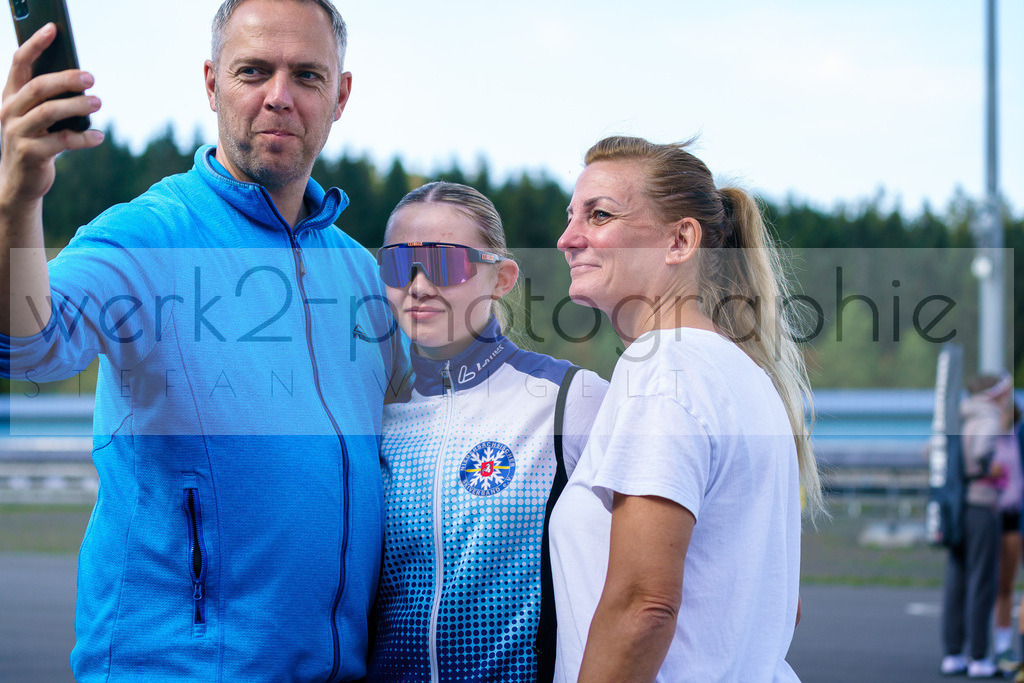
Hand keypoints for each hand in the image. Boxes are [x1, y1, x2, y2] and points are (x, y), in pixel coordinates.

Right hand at [0, 22, 102, 212]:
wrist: (19, 182)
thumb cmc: (35, 142)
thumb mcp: (37, 118)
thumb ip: (49, 99)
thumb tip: (81, 81)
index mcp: (10, 96)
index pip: (19, 63)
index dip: (35, 44)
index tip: (53, 29)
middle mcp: (9, 111)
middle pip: (38, 86)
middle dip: (66, 79)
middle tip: (91, 78)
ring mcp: (17, 132)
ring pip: (49, 112)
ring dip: (77, 105)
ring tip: (98, 102)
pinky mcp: (30, 154)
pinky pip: (61, 141)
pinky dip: (83, 138)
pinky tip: (99, 136)